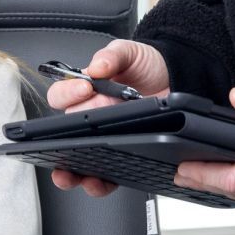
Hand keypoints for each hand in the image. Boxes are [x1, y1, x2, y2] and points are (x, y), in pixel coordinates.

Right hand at [44, 39, 170, 197]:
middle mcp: (92, 115)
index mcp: (88, 90)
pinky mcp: (123, 152)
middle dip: (56, 143)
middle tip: (61, 144)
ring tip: (70, 174)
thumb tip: (97, 65)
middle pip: (62, 133)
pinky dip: (99, 182)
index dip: (68, 93)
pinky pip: (106, 172)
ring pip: (78, 158)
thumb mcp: (129, 52)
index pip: (62, 94)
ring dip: (70, 169)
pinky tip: (97, 183)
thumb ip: (112, 55)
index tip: (85, 88)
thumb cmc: (148, 65)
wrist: (177, 79)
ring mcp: (106, 136)